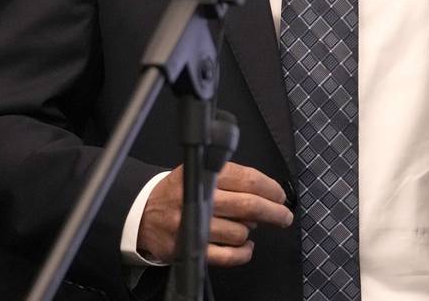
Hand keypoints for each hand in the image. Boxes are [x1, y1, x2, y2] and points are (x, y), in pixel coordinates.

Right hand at [137, 161, 293, 265]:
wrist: (145, 214)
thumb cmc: (179, 191)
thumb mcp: (199, 171)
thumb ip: (230, 178)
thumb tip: (268, 195)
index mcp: (203, 174)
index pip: (247, 179)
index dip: (271, 189)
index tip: (280, 196)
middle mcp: (198, 198)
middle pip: (248, 206)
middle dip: (274, 212)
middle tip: (284, 216)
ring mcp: (194, 226)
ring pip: (240, 232)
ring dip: (250, 231)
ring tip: (246, 227)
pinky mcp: (191, 250)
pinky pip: (227, 256)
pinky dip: (243, 253)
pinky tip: (246, 247)